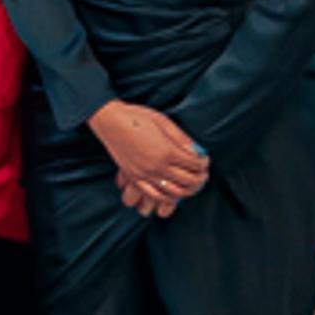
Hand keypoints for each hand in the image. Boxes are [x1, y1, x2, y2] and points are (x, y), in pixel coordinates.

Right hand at [90, 99, 208, 208]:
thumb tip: (198, 151)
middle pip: (188, 180)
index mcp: (166, 151)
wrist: (110, 121)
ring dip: (188, 190)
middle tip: (203, 174)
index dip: (203, 163)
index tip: (205, 160)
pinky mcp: (135, 178)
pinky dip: (168, 198)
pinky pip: (155, 195)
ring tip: (193, 184)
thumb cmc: (136, 117)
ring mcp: (145, 174)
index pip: (194, 164)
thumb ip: (181, 138)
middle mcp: (157, 166)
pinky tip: (174, 193)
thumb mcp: (163, 121)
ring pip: (174, 192)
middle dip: (200, 178)